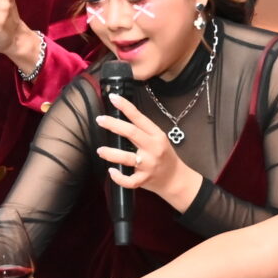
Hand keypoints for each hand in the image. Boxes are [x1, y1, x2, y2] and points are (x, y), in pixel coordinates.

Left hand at [98, 94, 198, 209]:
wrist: (176, 179)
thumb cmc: (164, 156)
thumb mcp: (159, 139)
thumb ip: (143, 131)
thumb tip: (120, 119)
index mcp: (156, 135)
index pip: (139, 117)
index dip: (125, 106)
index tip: (113, 98)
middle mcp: (153, 148)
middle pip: (131, 133)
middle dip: (114, 125)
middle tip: (100, 120)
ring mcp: (148, 165)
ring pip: (127, 157)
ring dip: (111, 153)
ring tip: (100, 150)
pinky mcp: (144, 179)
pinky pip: (129, 180)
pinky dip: (119, 177)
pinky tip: (112, 172)